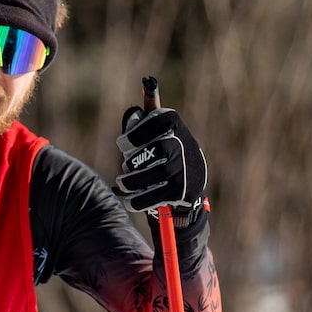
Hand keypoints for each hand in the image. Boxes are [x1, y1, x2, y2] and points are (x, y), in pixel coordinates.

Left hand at [115, 106, 206, 224]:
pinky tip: (130, 200)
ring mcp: (185, 168)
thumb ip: (142, 123)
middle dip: (137, 159)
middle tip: (125, 167)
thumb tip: (137, 110)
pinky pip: (157, 195)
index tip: (121, 144)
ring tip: (123, 183)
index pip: (157, 122)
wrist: (189, 182)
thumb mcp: (154, 134)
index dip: (136, 133)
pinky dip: (139, 200)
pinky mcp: (182, 191)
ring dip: (134, 180)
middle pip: (160, 148)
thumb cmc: (162, 151)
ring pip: (159, 173)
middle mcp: (184, 144)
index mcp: (174, 124)